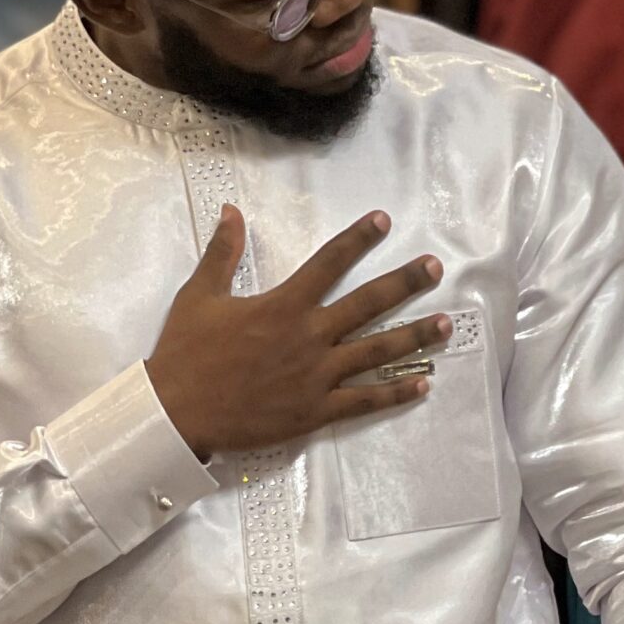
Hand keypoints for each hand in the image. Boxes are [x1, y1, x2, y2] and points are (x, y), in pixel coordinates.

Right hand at [147, 207, 448, 457]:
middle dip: (405, 284)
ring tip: (446, 325)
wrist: (177, 412)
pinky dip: (396, 393)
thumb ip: (223, 253)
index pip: (329, 263)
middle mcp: (309, 337)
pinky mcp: (317, 411)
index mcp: (283, 305)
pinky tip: (423, 384)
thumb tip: (231, 211)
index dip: (358, 240)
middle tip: (435, 269)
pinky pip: (365, 401)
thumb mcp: (199, 296)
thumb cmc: (186, 354)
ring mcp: (317, 376)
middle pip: (368, 304)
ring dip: (414, 337)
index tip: (384, 221)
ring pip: (377, 353)